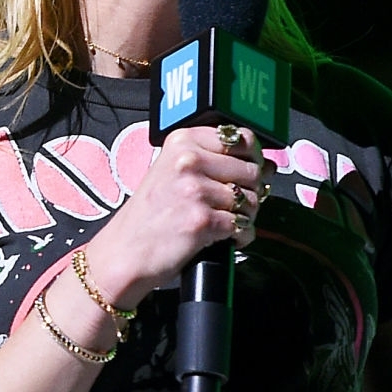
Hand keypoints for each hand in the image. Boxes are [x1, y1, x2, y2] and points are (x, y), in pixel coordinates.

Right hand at [82, 125, 270, 306]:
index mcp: (181, 141)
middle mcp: (188, 161)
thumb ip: (216, 162)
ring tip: (223, 222)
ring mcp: (195, 190)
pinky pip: (243, 226)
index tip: (244, 171)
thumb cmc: (148, 217)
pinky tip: (222, 238)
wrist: (124, 253)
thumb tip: (267, 165)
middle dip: (249, 192)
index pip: (241, 138)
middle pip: (251, 170)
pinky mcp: (202, 220)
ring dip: (245, 216)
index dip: (251, 158)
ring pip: (251, 199)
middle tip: (230, 205)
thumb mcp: (172, 173)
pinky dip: (240, 236)